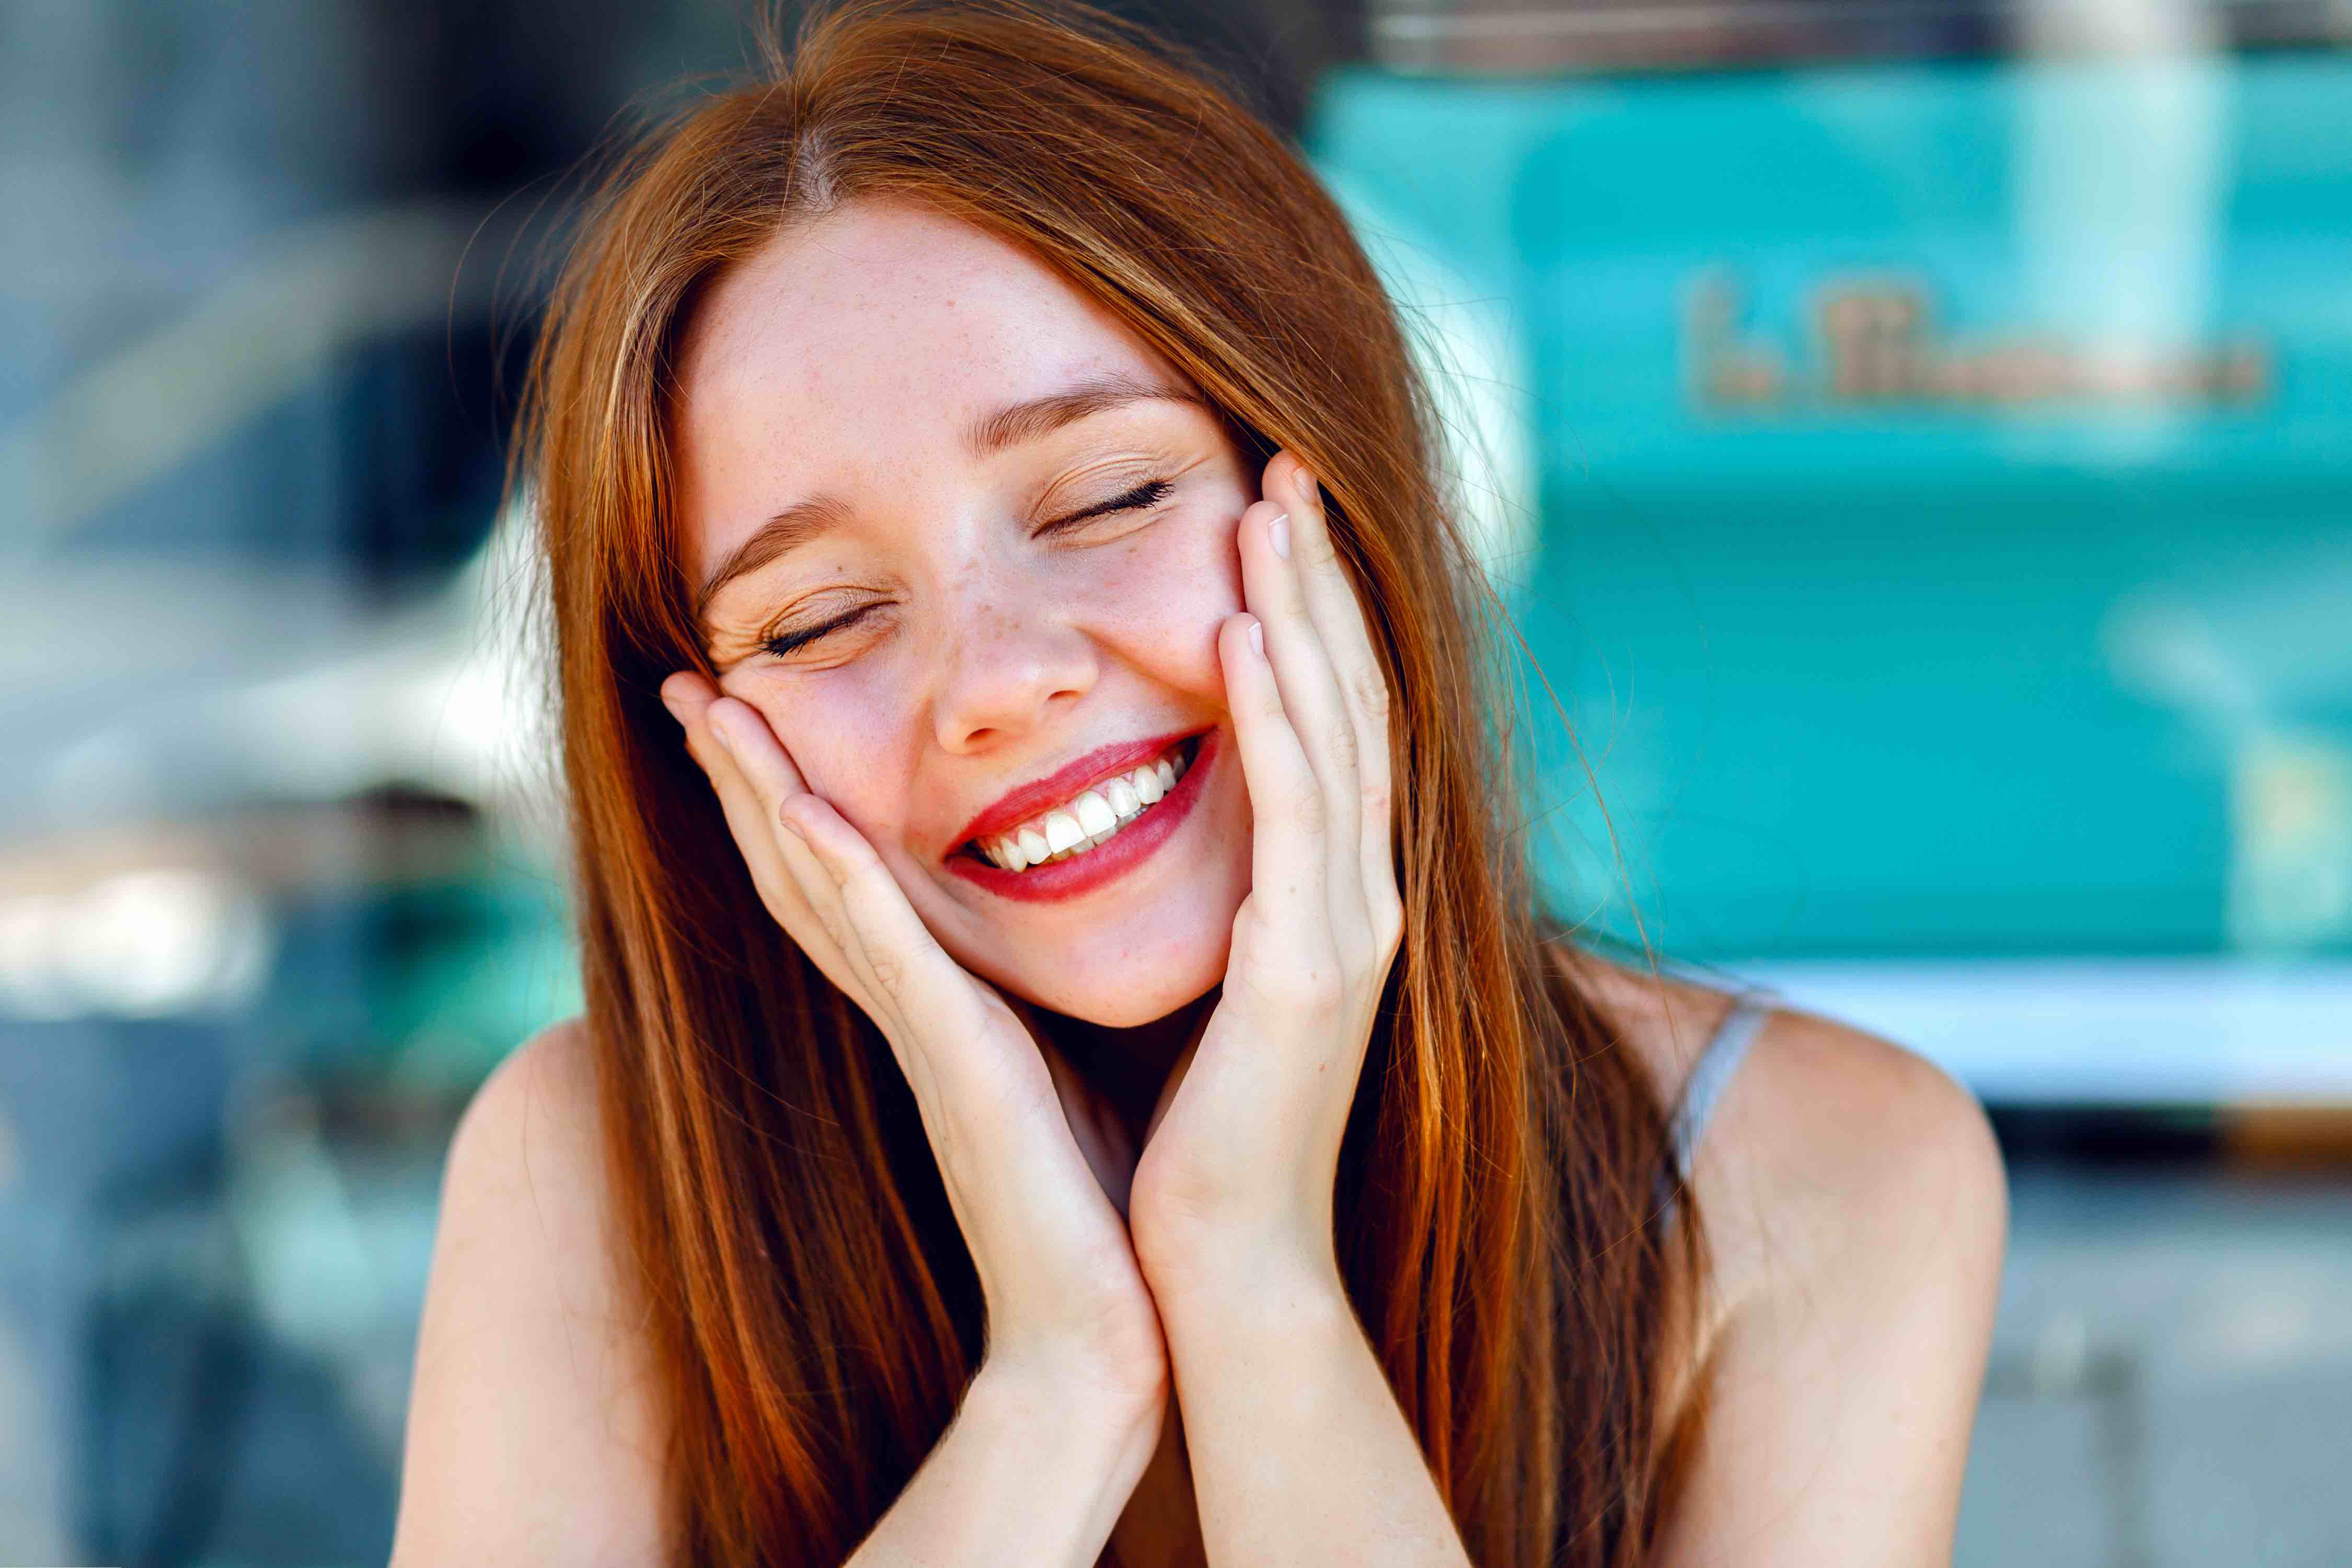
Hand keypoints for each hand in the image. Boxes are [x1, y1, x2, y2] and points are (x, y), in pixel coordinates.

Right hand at [659, 675, 1166, 1412]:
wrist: (1098, 1332)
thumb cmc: (1088, 1208)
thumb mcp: (1059, 1069)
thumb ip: (1030, 1004)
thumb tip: (1055, 936)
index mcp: (934, 1008)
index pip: (842, 880)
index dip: (786, 794)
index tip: (749, 709)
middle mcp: (909, 1012)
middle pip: (801, 867)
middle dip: (741, 773)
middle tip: (687, 679)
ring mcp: (923, 1037)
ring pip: (821, 891)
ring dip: (763, 797)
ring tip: (712, 708)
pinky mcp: (959, 1068)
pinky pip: (890, 958)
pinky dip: (843, 883)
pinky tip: (805, 815)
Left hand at [1127, 452, 1403, 1295]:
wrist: (1213, 1267)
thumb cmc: (1193, 1135)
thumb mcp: (1211, 987)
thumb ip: (1219, 900)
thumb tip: (1184, 830)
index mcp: (1330, 903)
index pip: (1332, 728)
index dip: (1311, 616)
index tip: (1271, 518)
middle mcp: (1360, 901)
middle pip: (1350, 704)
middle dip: (1318, 581)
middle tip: (1284, 466)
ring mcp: (1347, 933)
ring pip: (1335, 735)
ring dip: (1303, 613)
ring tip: (1269, 504)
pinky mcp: (1307, 971)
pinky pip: (1296, 815)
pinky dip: (1281, 718)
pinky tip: (1245, 633)